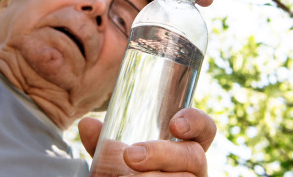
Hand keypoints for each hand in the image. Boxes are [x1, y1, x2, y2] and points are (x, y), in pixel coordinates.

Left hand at [78, 108, 216, 175]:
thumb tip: (87, 124)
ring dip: (152, 176)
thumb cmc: (129, 174)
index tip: (174, 124)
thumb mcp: (119, 159)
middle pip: (194, 156)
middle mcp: (194, 168)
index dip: (196, 122)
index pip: (205, 129)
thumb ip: (105, 144)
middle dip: (162, 154)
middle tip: (130, 156)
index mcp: (184, 147)